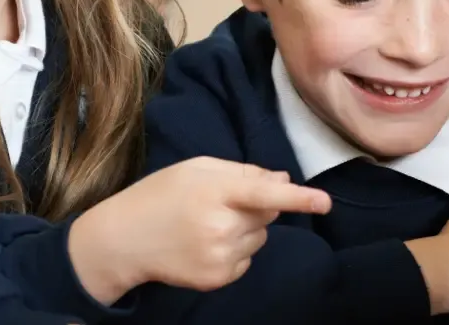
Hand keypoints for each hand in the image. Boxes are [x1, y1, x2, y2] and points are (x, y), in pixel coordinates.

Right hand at [68, 157, 332, 303]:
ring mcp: (219, 256)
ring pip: (260, 239)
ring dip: (244, 230)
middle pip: (268, 215)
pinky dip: (235, 252)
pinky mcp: (217, 278)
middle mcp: (219, 227)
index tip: (324, 202)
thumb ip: (241, 171)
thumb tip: (283, 180)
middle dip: (255, 207)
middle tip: (218, 203)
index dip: (297, 198)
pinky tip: (204, 244)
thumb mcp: (194, 170)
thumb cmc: (158, 196)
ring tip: (206, 225)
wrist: (123, 240)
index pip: (263, 194)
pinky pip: (247, 261)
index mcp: (213, 193)